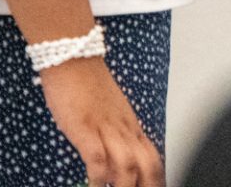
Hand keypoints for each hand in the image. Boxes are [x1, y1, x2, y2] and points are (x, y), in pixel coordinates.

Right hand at [40, 57, 161, 186]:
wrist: (73, 56)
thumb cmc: (87, 84)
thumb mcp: (109, 112)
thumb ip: (113, 136)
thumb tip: (111, 165)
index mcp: (131, 126)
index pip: (153, 158)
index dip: (156, 179)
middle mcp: (123, 129)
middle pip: (148, 165)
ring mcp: (105, 128)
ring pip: (127, 165)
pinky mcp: (84, 127)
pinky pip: (97, 157)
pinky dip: (97, 177)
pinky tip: (94, 186)